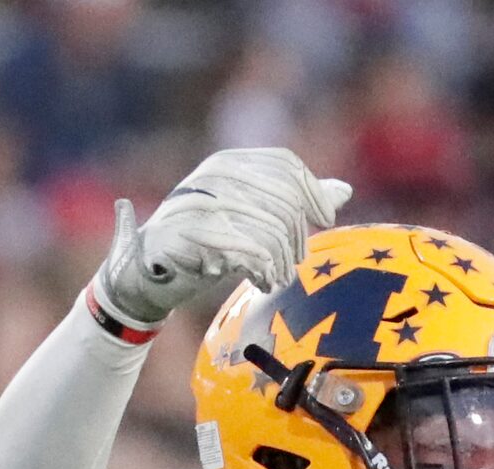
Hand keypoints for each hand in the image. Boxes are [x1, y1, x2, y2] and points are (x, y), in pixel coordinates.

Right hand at [94, 148, 351, 327]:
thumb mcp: (251, 219)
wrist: (149, 271)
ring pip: (272, 231)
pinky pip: (250, 251)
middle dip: (297, 241)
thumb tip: (344, 190)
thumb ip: (294, 202)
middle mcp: (214, 175)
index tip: (325, 221)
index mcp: (230, 163)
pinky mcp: (192, 235)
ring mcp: (201, 202)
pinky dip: (263, 270)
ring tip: (274, 279)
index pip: (287, 165)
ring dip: (281, 264)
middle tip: (291, 267)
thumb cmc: (207, 245)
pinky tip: (260, 280)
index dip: (313, 193)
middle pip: (285, 201)